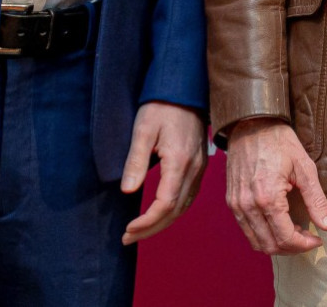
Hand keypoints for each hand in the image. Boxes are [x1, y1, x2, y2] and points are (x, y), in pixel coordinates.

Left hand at [120, 102, 207, 244]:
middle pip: (175, 211)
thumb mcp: (143, 130)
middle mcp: (193, 168)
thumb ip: (136, 161)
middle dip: (151, 228)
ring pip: (183, 206)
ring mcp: (199, 168)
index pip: (165, 203)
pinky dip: (173, 211)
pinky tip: (159, 214)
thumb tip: (128, 191)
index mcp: (179, 161)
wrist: (186, 89)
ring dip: (162, 222)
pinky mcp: (199, 165)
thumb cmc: (162, 107)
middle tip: (127, 238)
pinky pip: (189, 197)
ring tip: (139, 231)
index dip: (147, 221)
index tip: (128, 229)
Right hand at [225, 118, 326, 255]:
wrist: (252, 124)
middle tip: (308, 238)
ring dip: (276, 244)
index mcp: (268, 198)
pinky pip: (246, 229)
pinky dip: (263, 234)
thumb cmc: (279, 142)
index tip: (318, 240)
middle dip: (292, 247)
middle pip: (269, 245)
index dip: (304, 245)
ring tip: (295, 232)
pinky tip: (278, 223)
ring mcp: (236, 205)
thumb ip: (316, 200)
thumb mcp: (305, 168)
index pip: (285, 238)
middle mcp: (248, 206)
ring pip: (256, 242)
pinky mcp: (231, 201)